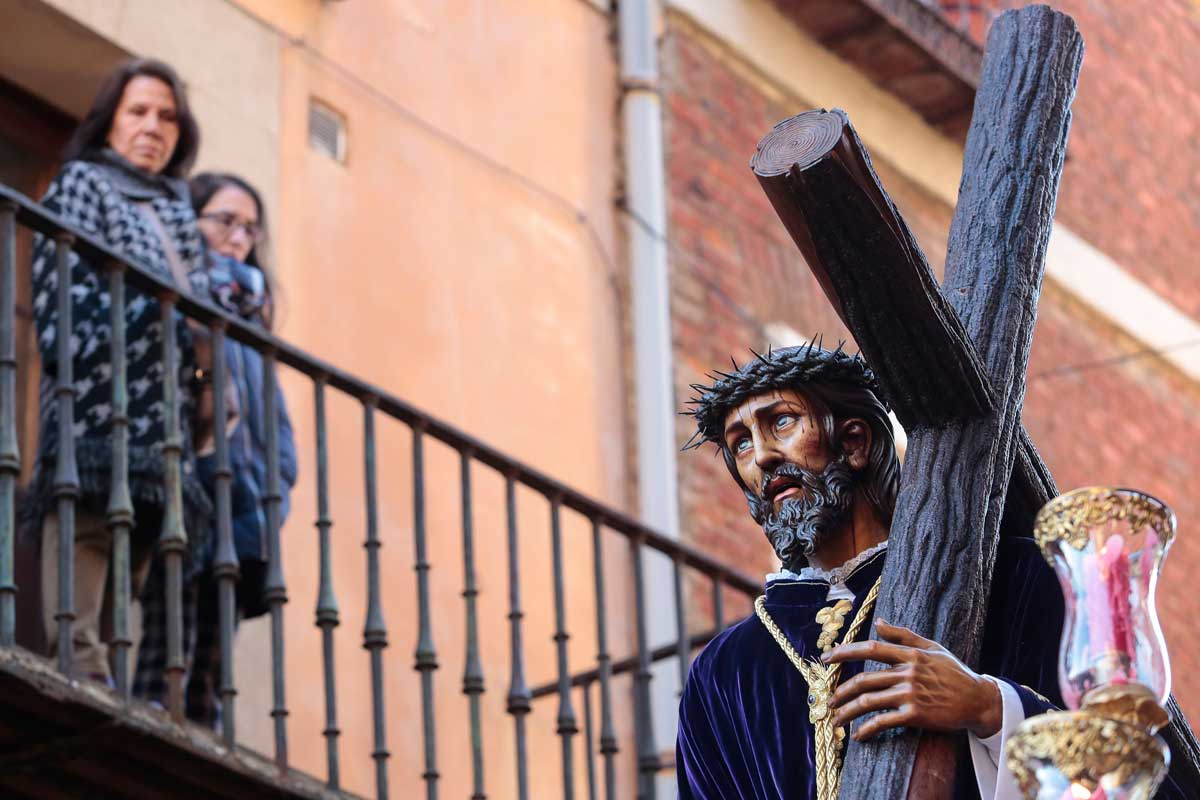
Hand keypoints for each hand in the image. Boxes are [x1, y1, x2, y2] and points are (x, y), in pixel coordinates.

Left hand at [821, 619, 1000, 741]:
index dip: (845, 652)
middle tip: (829, 700)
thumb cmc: (955, 672)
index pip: (870, 648)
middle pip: (864, 680)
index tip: (827, 658)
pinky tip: (858, 735)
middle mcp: (907, 673)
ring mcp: (910, 695)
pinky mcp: (915, 715)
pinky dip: (867, 730)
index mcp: (910, 654)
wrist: (979, 700)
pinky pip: (883, 722)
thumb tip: (878, 621)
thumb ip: (903, 635)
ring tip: (836, 719)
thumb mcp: (933, 647)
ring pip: (868, 702)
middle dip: (841, 691)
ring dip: (848, 712)